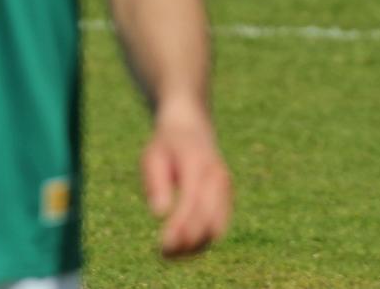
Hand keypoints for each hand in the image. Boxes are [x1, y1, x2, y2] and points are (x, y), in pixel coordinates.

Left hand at [140, 102, 232, 258]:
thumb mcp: (153, 156)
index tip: (163, 244)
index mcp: (199, 164)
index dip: (180, 226)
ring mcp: (225, 188)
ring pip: (216, 226)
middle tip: (164, 253)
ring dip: (195, 245)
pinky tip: (182, 245)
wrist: (192, 126)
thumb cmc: (167, 144)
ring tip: (170, 253)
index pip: (193, 201)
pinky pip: (218, 225)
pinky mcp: (226, 197)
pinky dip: (202, 239)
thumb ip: (157, 182)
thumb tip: (159, 213)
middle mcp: (218, 177)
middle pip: (208, 218)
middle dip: (187, 241)